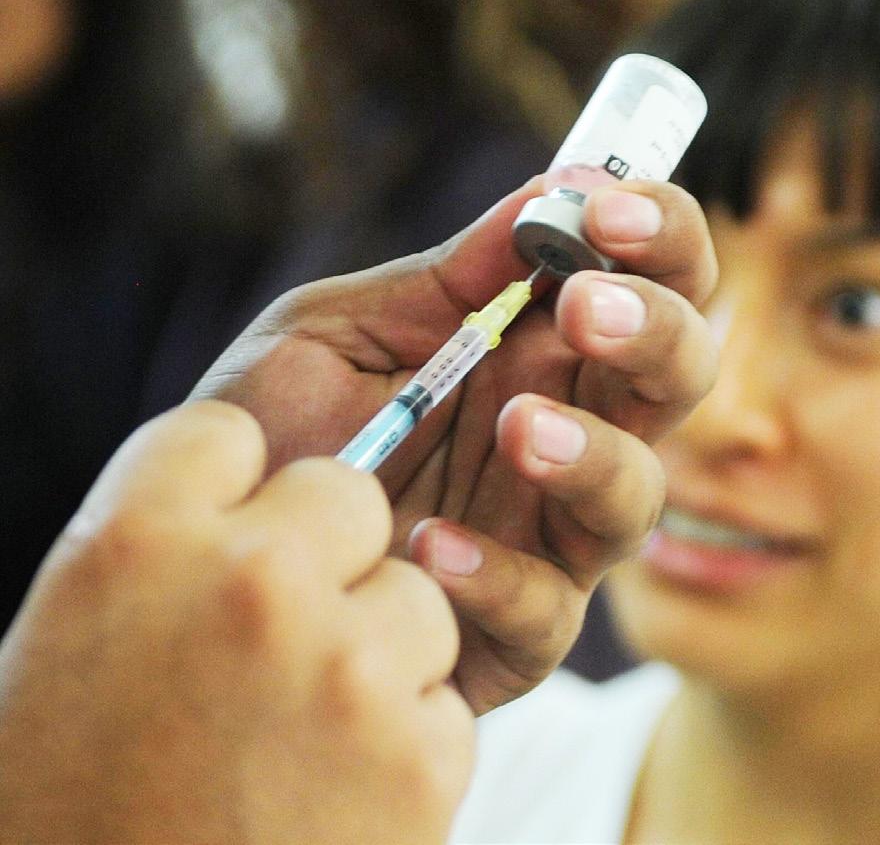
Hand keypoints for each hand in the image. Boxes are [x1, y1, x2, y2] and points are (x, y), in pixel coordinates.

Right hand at [0, 402, 471, 843]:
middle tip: (289, 632)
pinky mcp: (421, 747)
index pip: (223, 436)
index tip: (238, 527)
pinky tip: (336, 793)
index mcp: (133, 543)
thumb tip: (250, 486)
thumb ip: (166, 549)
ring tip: (305, 735)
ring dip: (379, 649)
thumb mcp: (76, 648)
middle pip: (344, 491)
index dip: (237, 485)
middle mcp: (245, 580)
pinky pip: (443, 689)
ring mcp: (344, 662)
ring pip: (416, 589)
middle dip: (329, 552)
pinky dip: (408, 735)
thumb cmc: (77, 804)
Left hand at [191, 177, 718, 712]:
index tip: (602, 204)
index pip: (652, 280)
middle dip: (655, 329)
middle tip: (581, 310)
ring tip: (517, 428)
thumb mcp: (338, 331)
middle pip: (681, 374)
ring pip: (639, 495)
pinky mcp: (518, 630)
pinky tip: (427, 543)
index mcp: (538, 349)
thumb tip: (547, 191)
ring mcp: (549, 535)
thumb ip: (442, 278)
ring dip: (597, 454)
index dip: (660, 233)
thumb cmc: (282, 432)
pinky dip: (499, 574)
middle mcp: (568, 432)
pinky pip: (547, 609)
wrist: (211, 556)